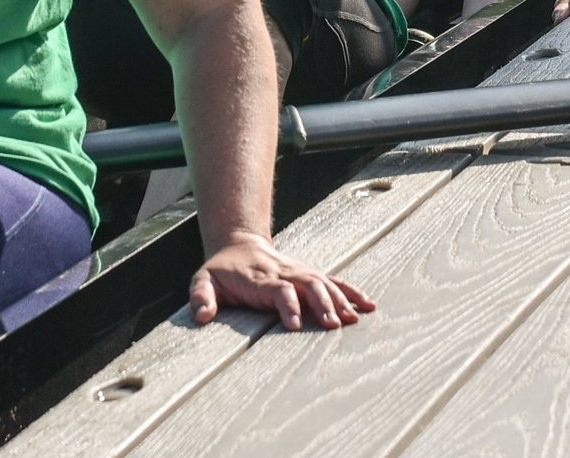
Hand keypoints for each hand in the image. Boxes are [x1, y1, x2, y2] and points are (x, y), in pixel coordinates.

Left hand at [190, 230, 375, 330]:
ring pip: (324, 282)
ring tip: (354, 319)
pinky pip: (334, 281)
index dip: (287, 305)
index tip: (295, 325)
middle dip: (322, 304)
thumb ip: (201, 297)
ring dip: (340, 300)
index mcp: (260, 278)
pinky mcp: (310, 274)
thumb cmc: (221, 271)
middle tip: (333, 325)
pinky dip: (351, 292)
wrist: (238, 243)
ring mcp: (299, 272)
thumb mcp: (203, 281)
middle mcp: (284, 273)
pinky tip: (368, 305)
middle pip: (308, 284)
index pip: (278, 289)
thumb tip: (203, 317)